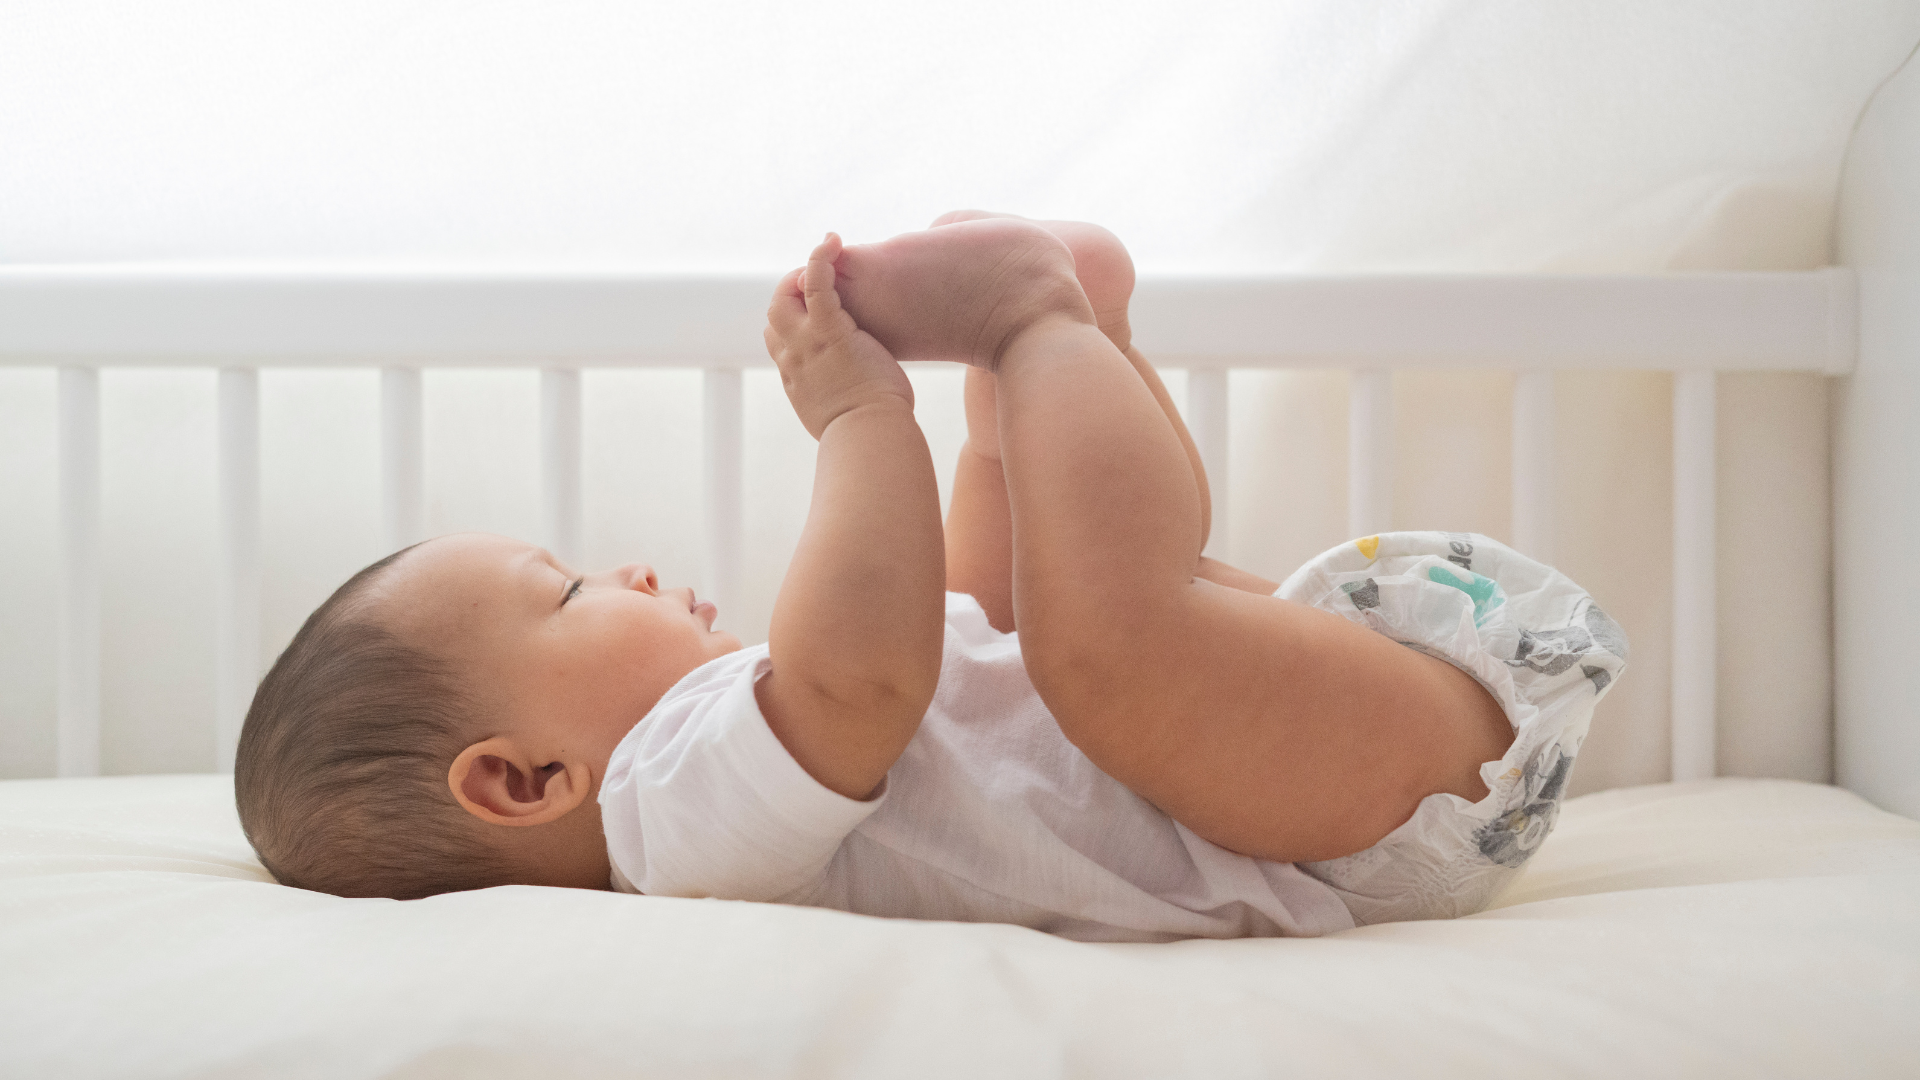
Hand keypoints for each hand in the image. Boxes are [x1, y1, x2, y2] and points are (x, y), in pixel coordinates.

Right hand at [764, 233, 914, 439]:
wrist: (869, 437)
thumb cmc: (868, 434)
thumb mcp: (841, 418)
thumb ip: (838, 402)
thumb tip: (854, 407)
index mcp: (795, 379)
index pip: (778, 340)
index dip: (792, 322)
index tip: (814, 316)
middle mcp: (792, 359)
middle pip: (775, 314)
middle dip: (790, 294)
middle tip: (817, 287)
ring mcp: (806, 344)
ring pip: (786, 298)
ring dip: (802, 277)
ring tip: (827, 265)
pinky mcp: (830, 331)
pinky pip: (815, 285)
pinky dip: (820, 259)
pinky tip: (832, 242)